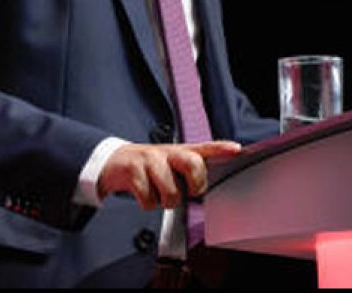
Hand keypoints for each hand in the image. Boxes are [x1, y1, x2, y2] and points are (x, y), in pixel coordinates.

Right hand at [98, 140, 241, 209]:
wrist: (115, 162)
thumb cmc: (150, 167)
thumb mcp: (172, 164)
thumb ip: (190, 172)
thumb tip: (204, 190)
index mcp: (180, 151)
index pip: (205, 147)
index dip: (221, 148)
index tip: (236, 149)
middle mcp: (167, 152)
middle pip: (192, 163)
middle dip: (194, 183)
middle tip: (188, 190)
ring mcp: (150, 159)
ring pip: (170, 190)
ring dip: (166, 200)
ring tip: (159, 193)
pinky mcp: (133, 170)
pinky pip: (148, 199)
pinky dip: (147, 203)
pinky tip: (144, 194)